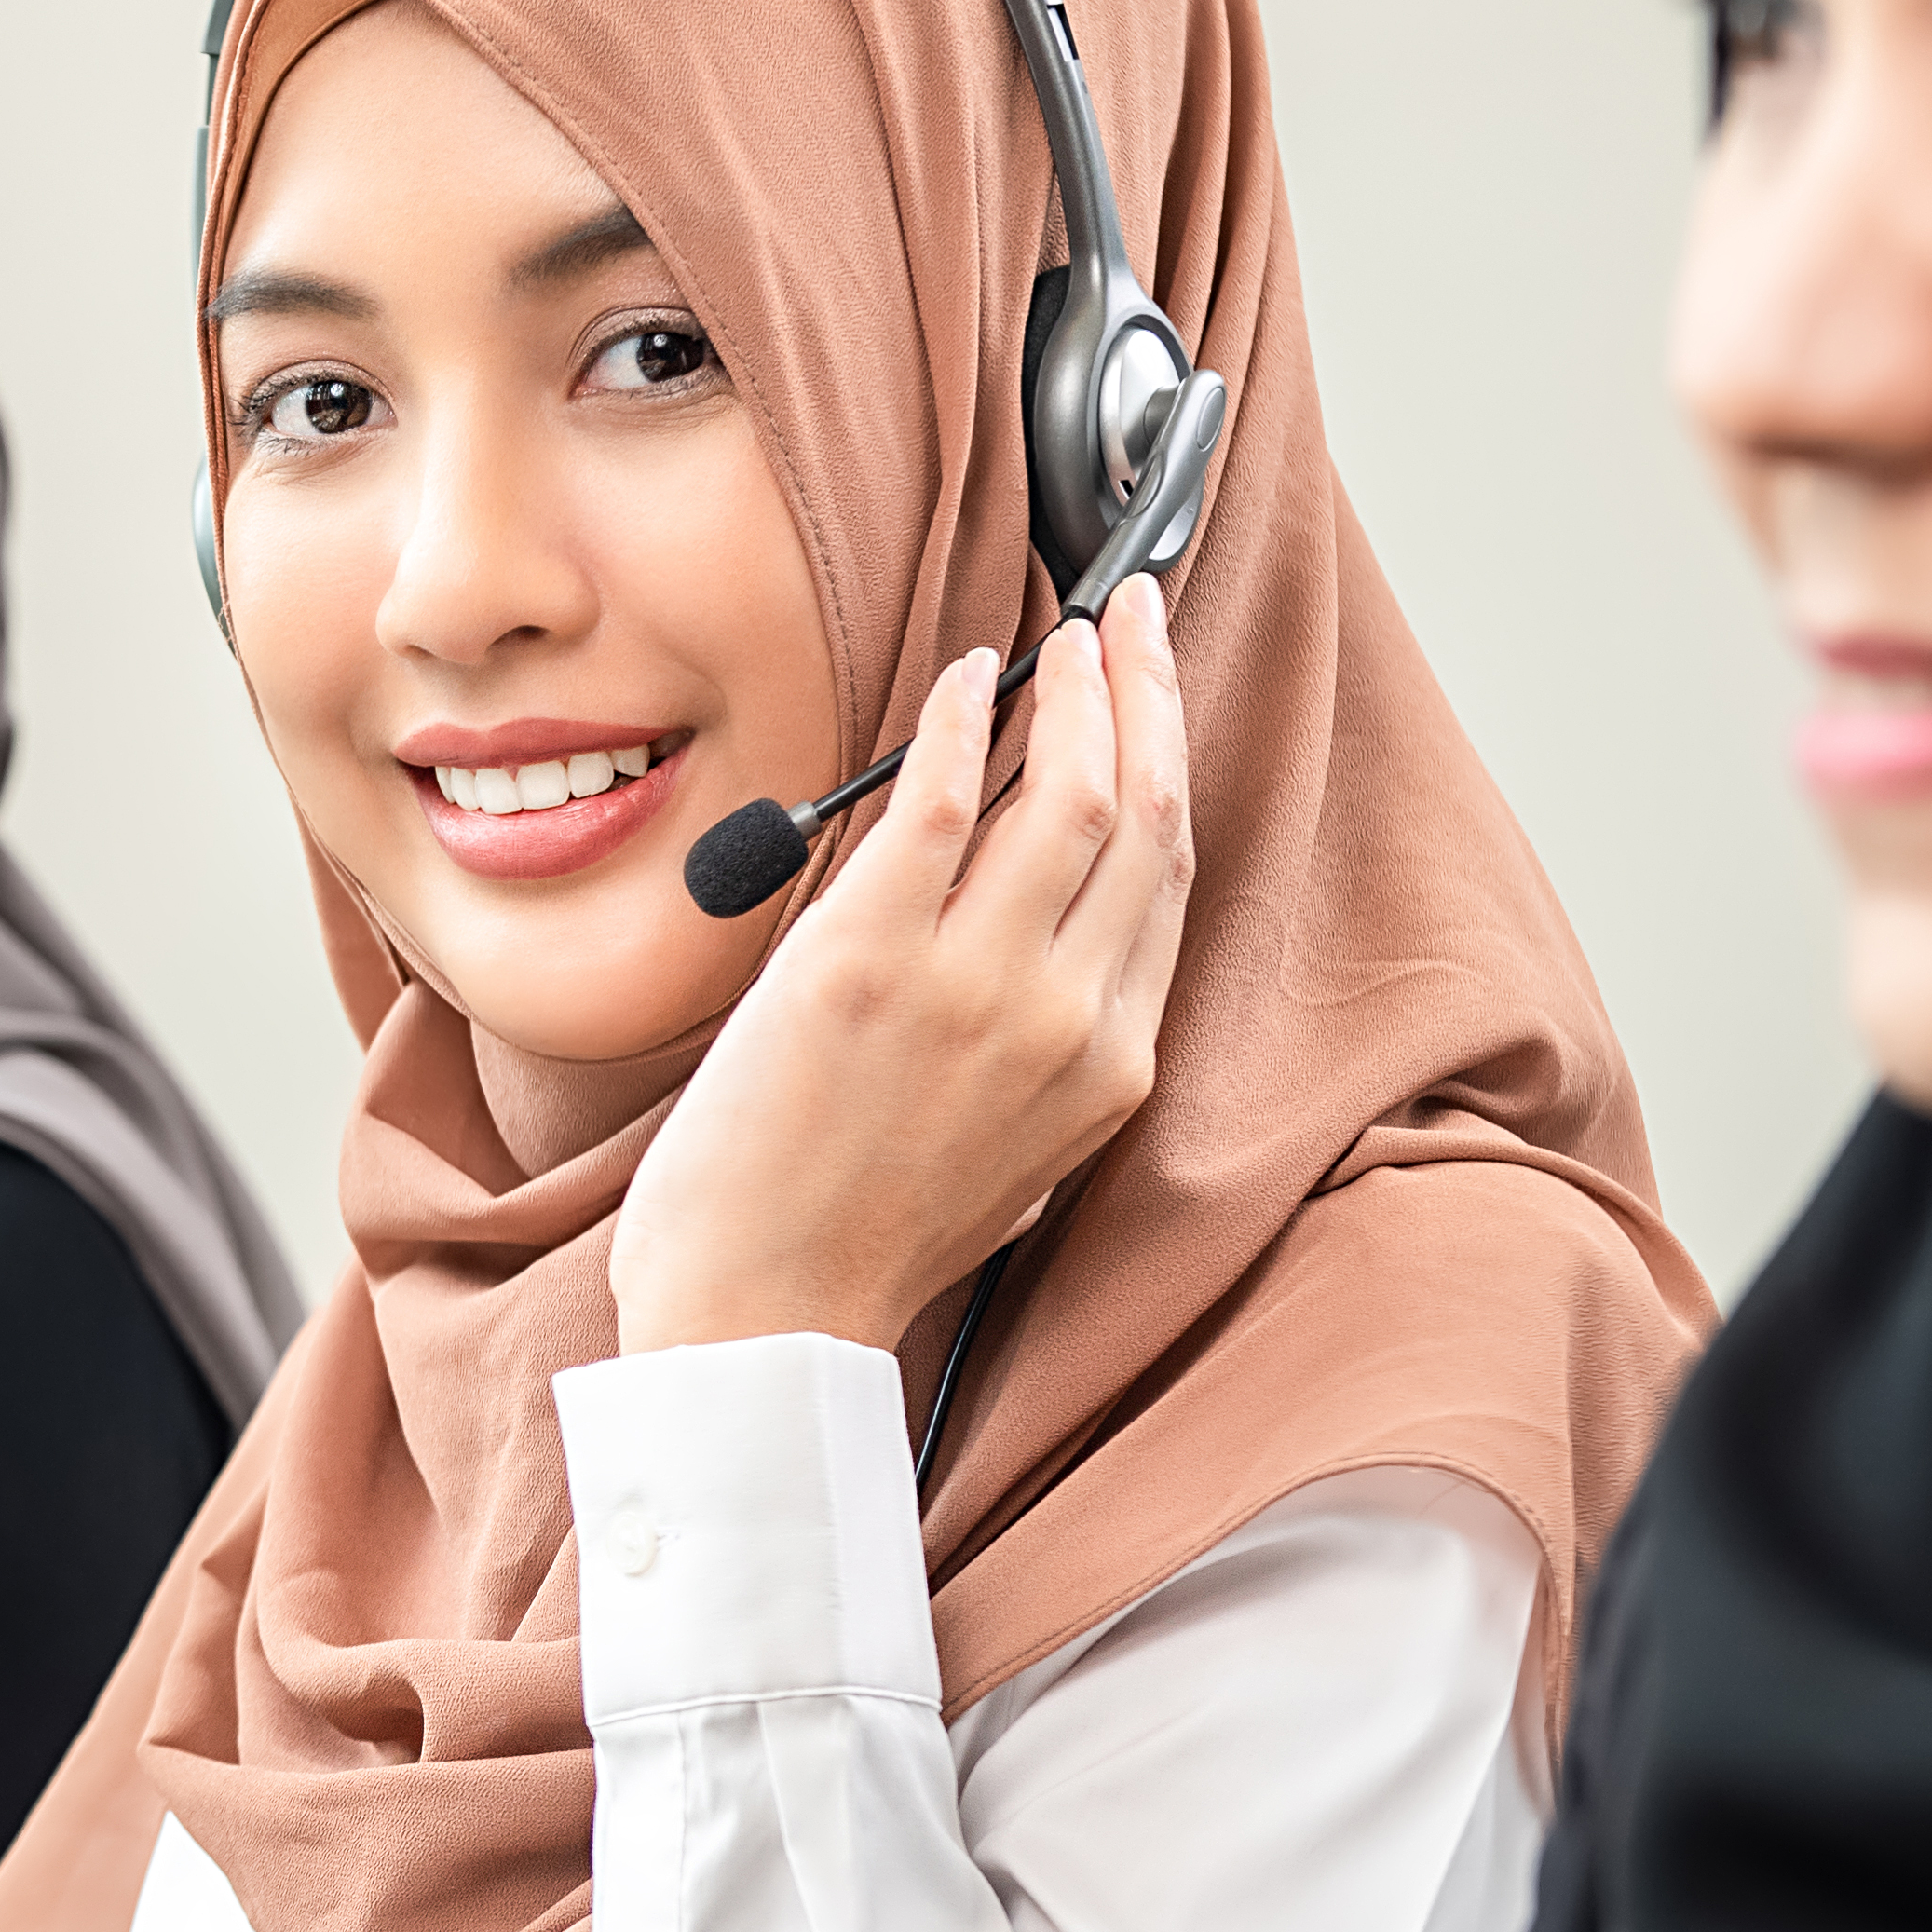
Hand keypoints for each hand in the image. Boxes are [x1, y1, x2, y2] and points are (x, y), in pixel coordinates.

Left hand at [612, 578, 1192, 1357]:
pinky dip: (962, 723)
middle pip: (1148, 815)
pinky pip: (937, 803)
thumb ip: (1045, 1040)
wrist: (761, 1315)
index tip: (1157, 695)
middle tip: (1131, 615)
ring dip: (1079, 690)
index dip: (1170, 764)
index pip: (1169, 878)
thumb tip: (1037, 923)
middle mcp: (1065, 1020)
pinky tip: (968, 677)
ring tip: (1069, 629)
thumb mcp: (1009, 1147)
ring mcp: (972, 988)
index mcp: (1108, 1067)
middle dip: (1150, 694)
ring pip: (1070, 795)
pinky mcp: (866, 963)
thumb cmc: (857, 1237)